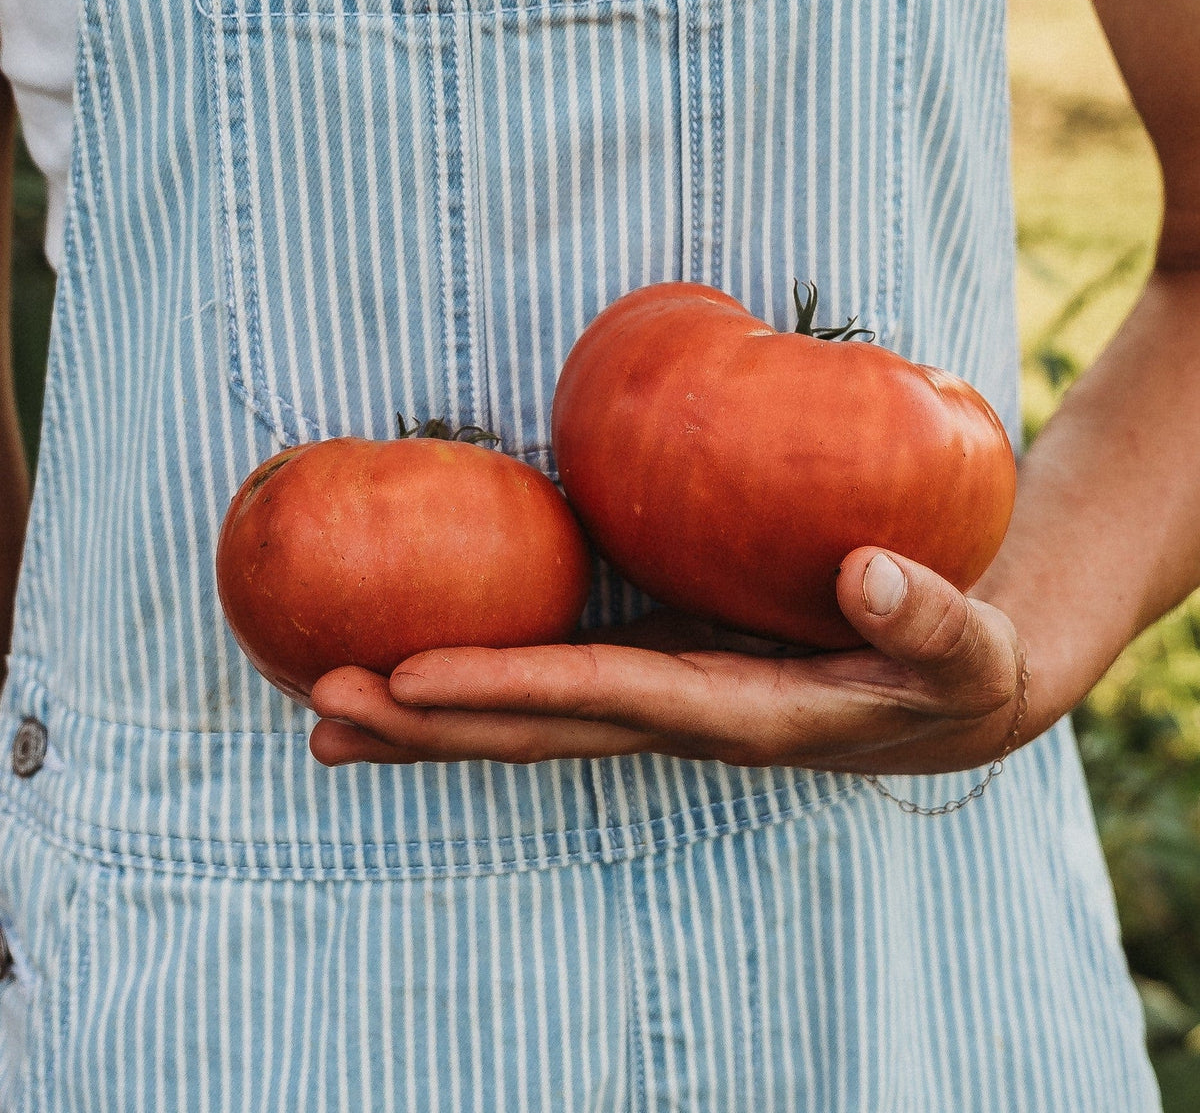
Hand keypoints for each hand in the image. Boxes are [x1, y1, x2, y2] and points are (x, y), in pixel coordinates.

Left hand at [308, 546, 1031, 773]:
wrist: (946, 694)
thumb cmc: (956, 665)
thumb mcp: (964, 646)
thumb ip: (926, 618)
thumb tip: (867, 570)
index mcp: (745, 716)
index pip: (610, 698)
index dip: (513, 689)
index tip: (412, 677)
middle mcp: (683, 717)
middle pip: (539, 726)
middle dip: (430, 722)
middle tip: (320, 703)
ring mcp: (663, 696)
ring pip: (531, 713)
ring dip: (430, 715)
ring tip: (327, 706)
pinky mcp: (662, 665)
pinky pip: (556, 678)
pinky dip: (483, 677)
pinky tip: (420, 663)